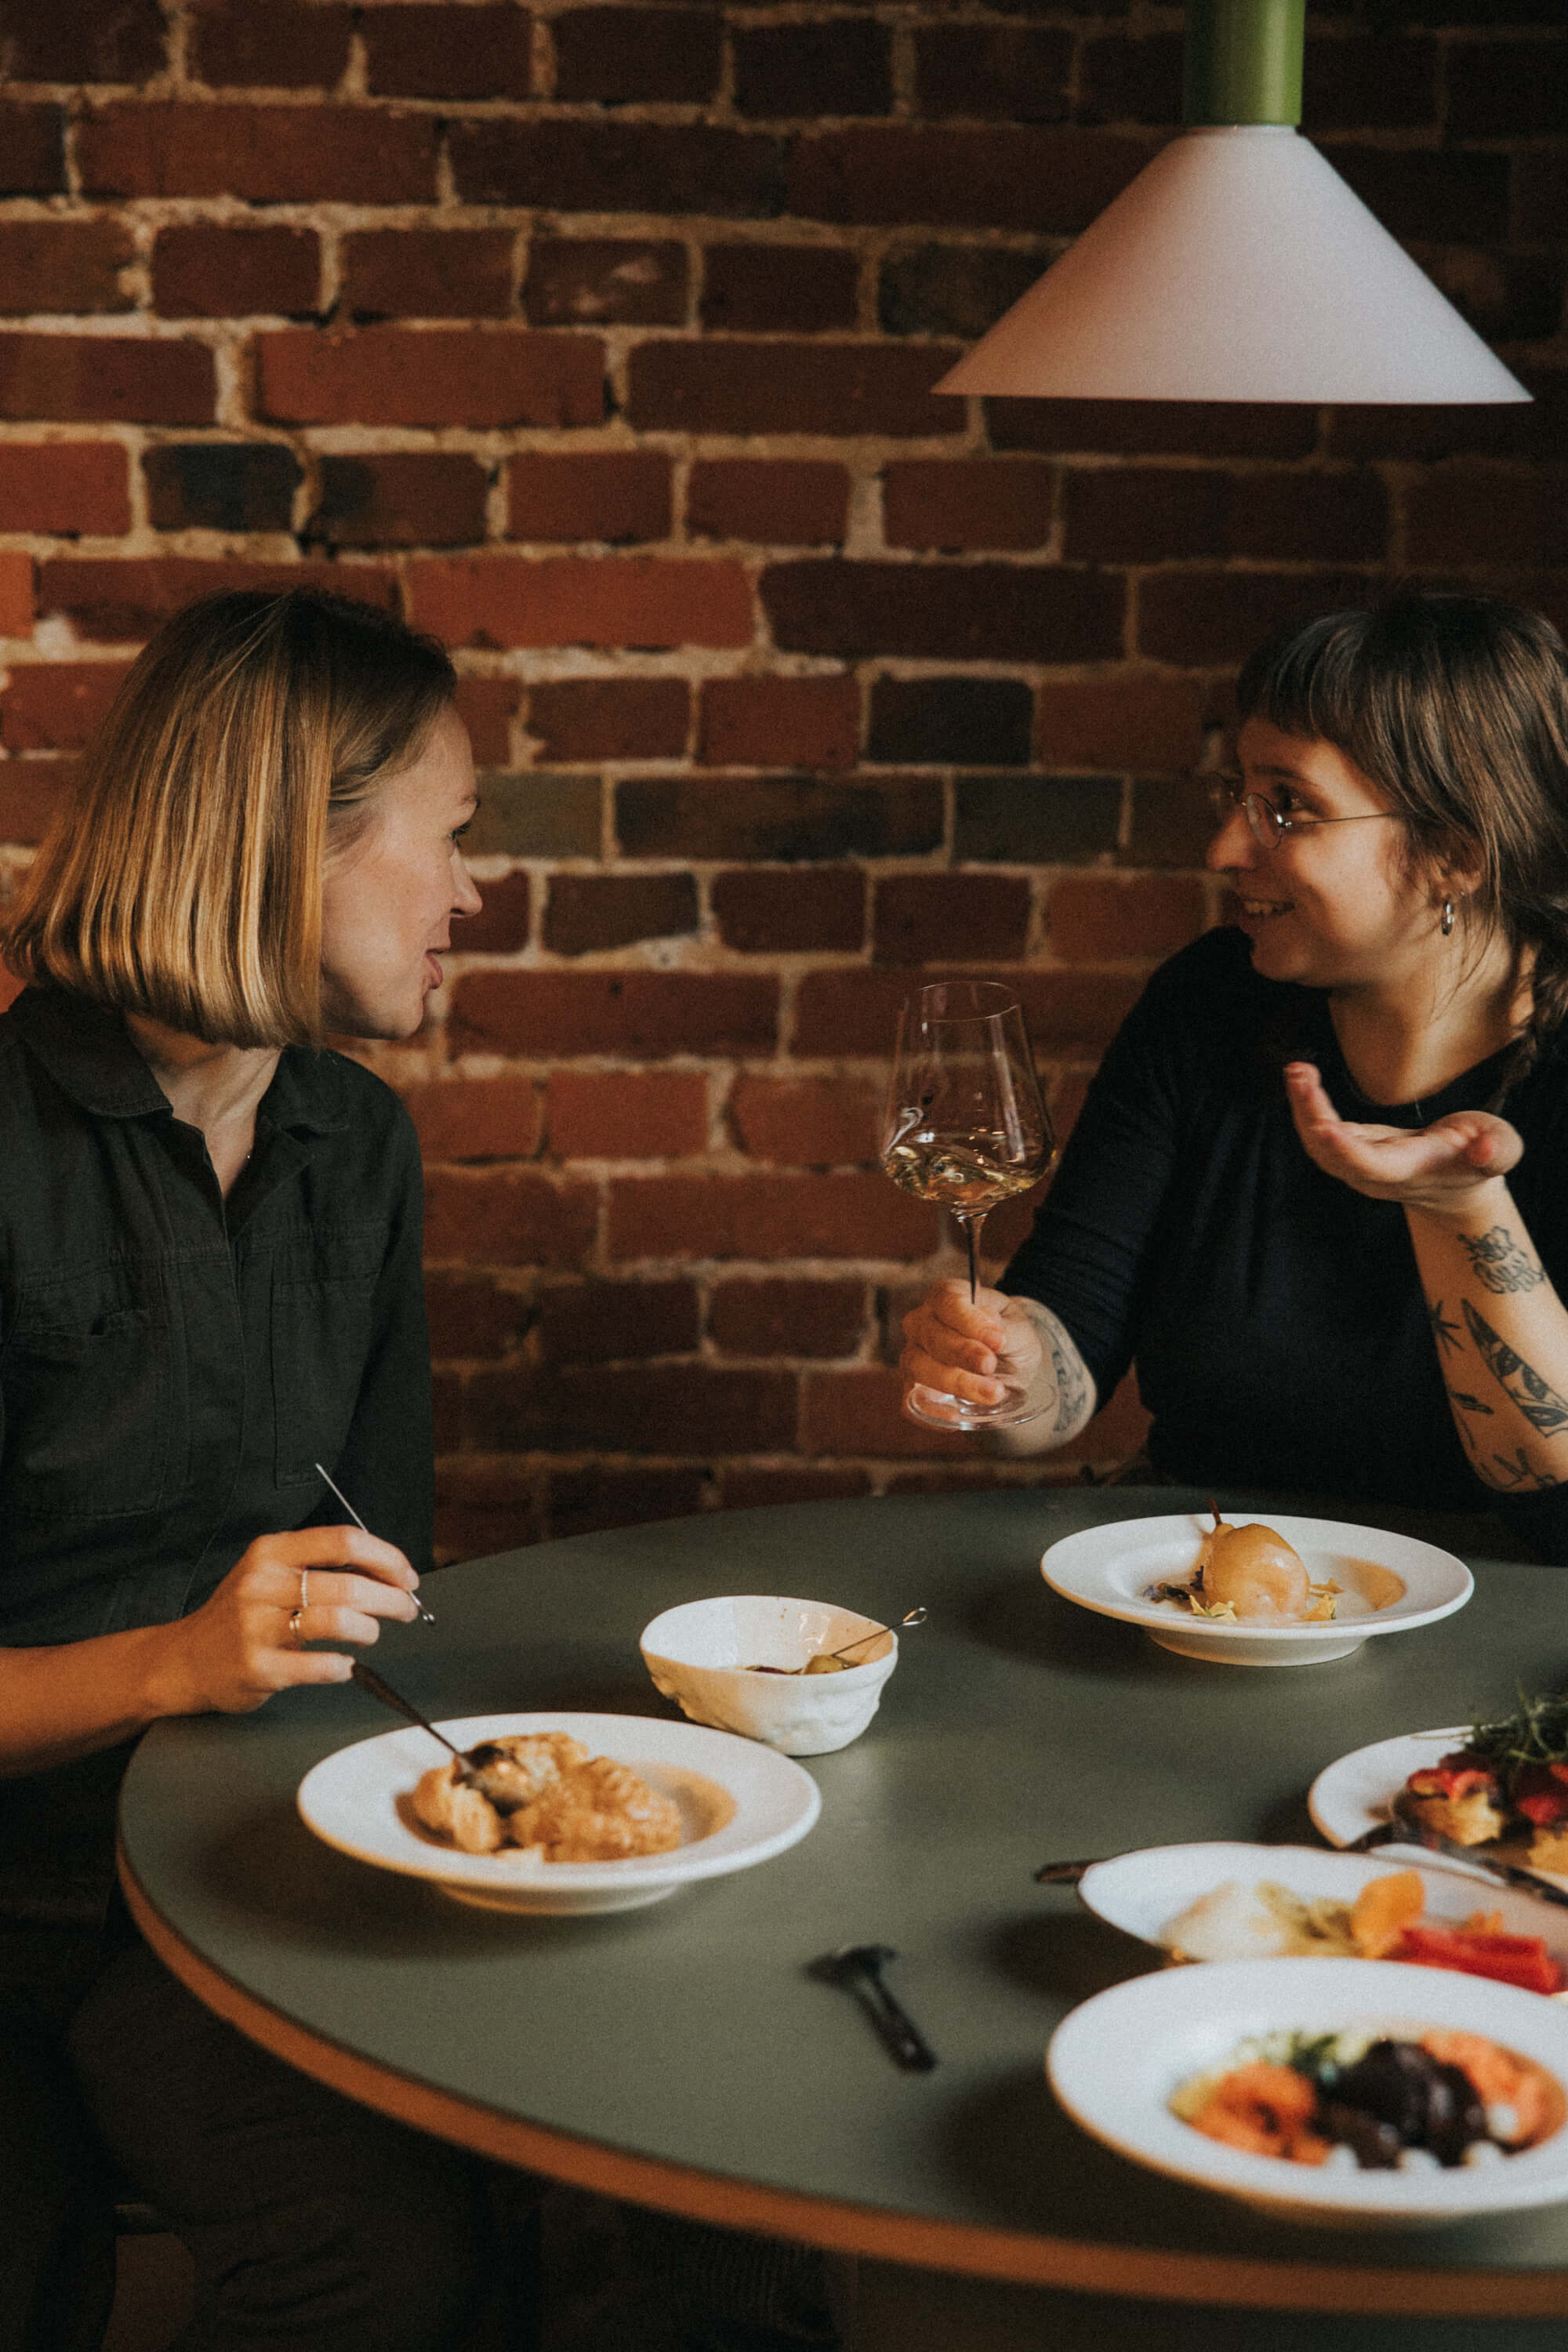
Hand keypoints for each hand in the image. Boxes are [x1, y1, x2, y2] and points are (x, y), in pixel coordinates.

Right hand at [145, 1525, 422, 1718]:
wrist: (186, 1660)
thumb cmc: (243, 1614)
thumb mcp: (271, 1574)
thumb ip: (321, 1567)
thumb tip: (389, 1572)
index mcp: (271, 1552)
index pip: (344, 1542)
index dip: (387, 1558)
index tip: (407, 1577)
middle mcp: (262, 1584)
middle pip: (349, 1585)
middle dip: (391, 1599)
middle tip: (406, 1610)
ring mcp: (257, 1627)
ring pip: (338, 1622)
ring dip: (369, 1630)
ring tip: (370, 1634)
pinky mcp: (258, 1667)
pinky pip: (321, 1665)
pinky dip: (343, 1665)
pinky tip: (343, 1664)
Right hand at [900, 1278, 1044, 1416]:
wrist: (1008, 1361)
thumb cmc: (1008, 1335)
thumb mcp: (1018, 1326)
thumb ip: (1005, 1328)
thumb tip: (991, 1331)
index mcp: (945, 1296)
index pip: (947, 1302)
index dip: (970, 1322)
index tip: (998, 1340)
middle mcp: (921, 1323)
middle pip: (932, 1336)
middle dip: (963, 1354)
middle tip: (992, 1366)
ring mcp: (912, 1355)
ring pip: (918, 1367)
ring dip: (955, 1382)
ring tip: (992, 1393)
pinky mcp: (913, 1388)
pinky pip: (911, 1402)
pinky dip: (931, 1412)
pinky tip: (957, 1418)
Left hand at [1284, 1061, 1521, 1216]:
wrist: (1458, 1187)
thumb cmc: (1481, 1160)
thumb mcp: (1501, 1149)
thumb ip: (1496, 1150)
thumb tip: (1484, 1151)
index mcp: (1410, 1170)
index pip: (1371, 1165)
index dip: (1347, 1150)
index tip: (1325, 1127)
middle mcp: (1375, 1174)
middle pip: (1331, 1154)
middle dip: (1311, 1116)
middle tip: (1300, 1074)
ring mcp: (1359, 1166)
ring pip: (1318, 1145)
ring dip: (1302, 1108)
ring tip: (1296, 1070)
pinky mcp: (1351, 1151)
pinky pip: (1319, 1135)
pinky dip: (1307, 1106)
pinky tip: (1301, 1077)